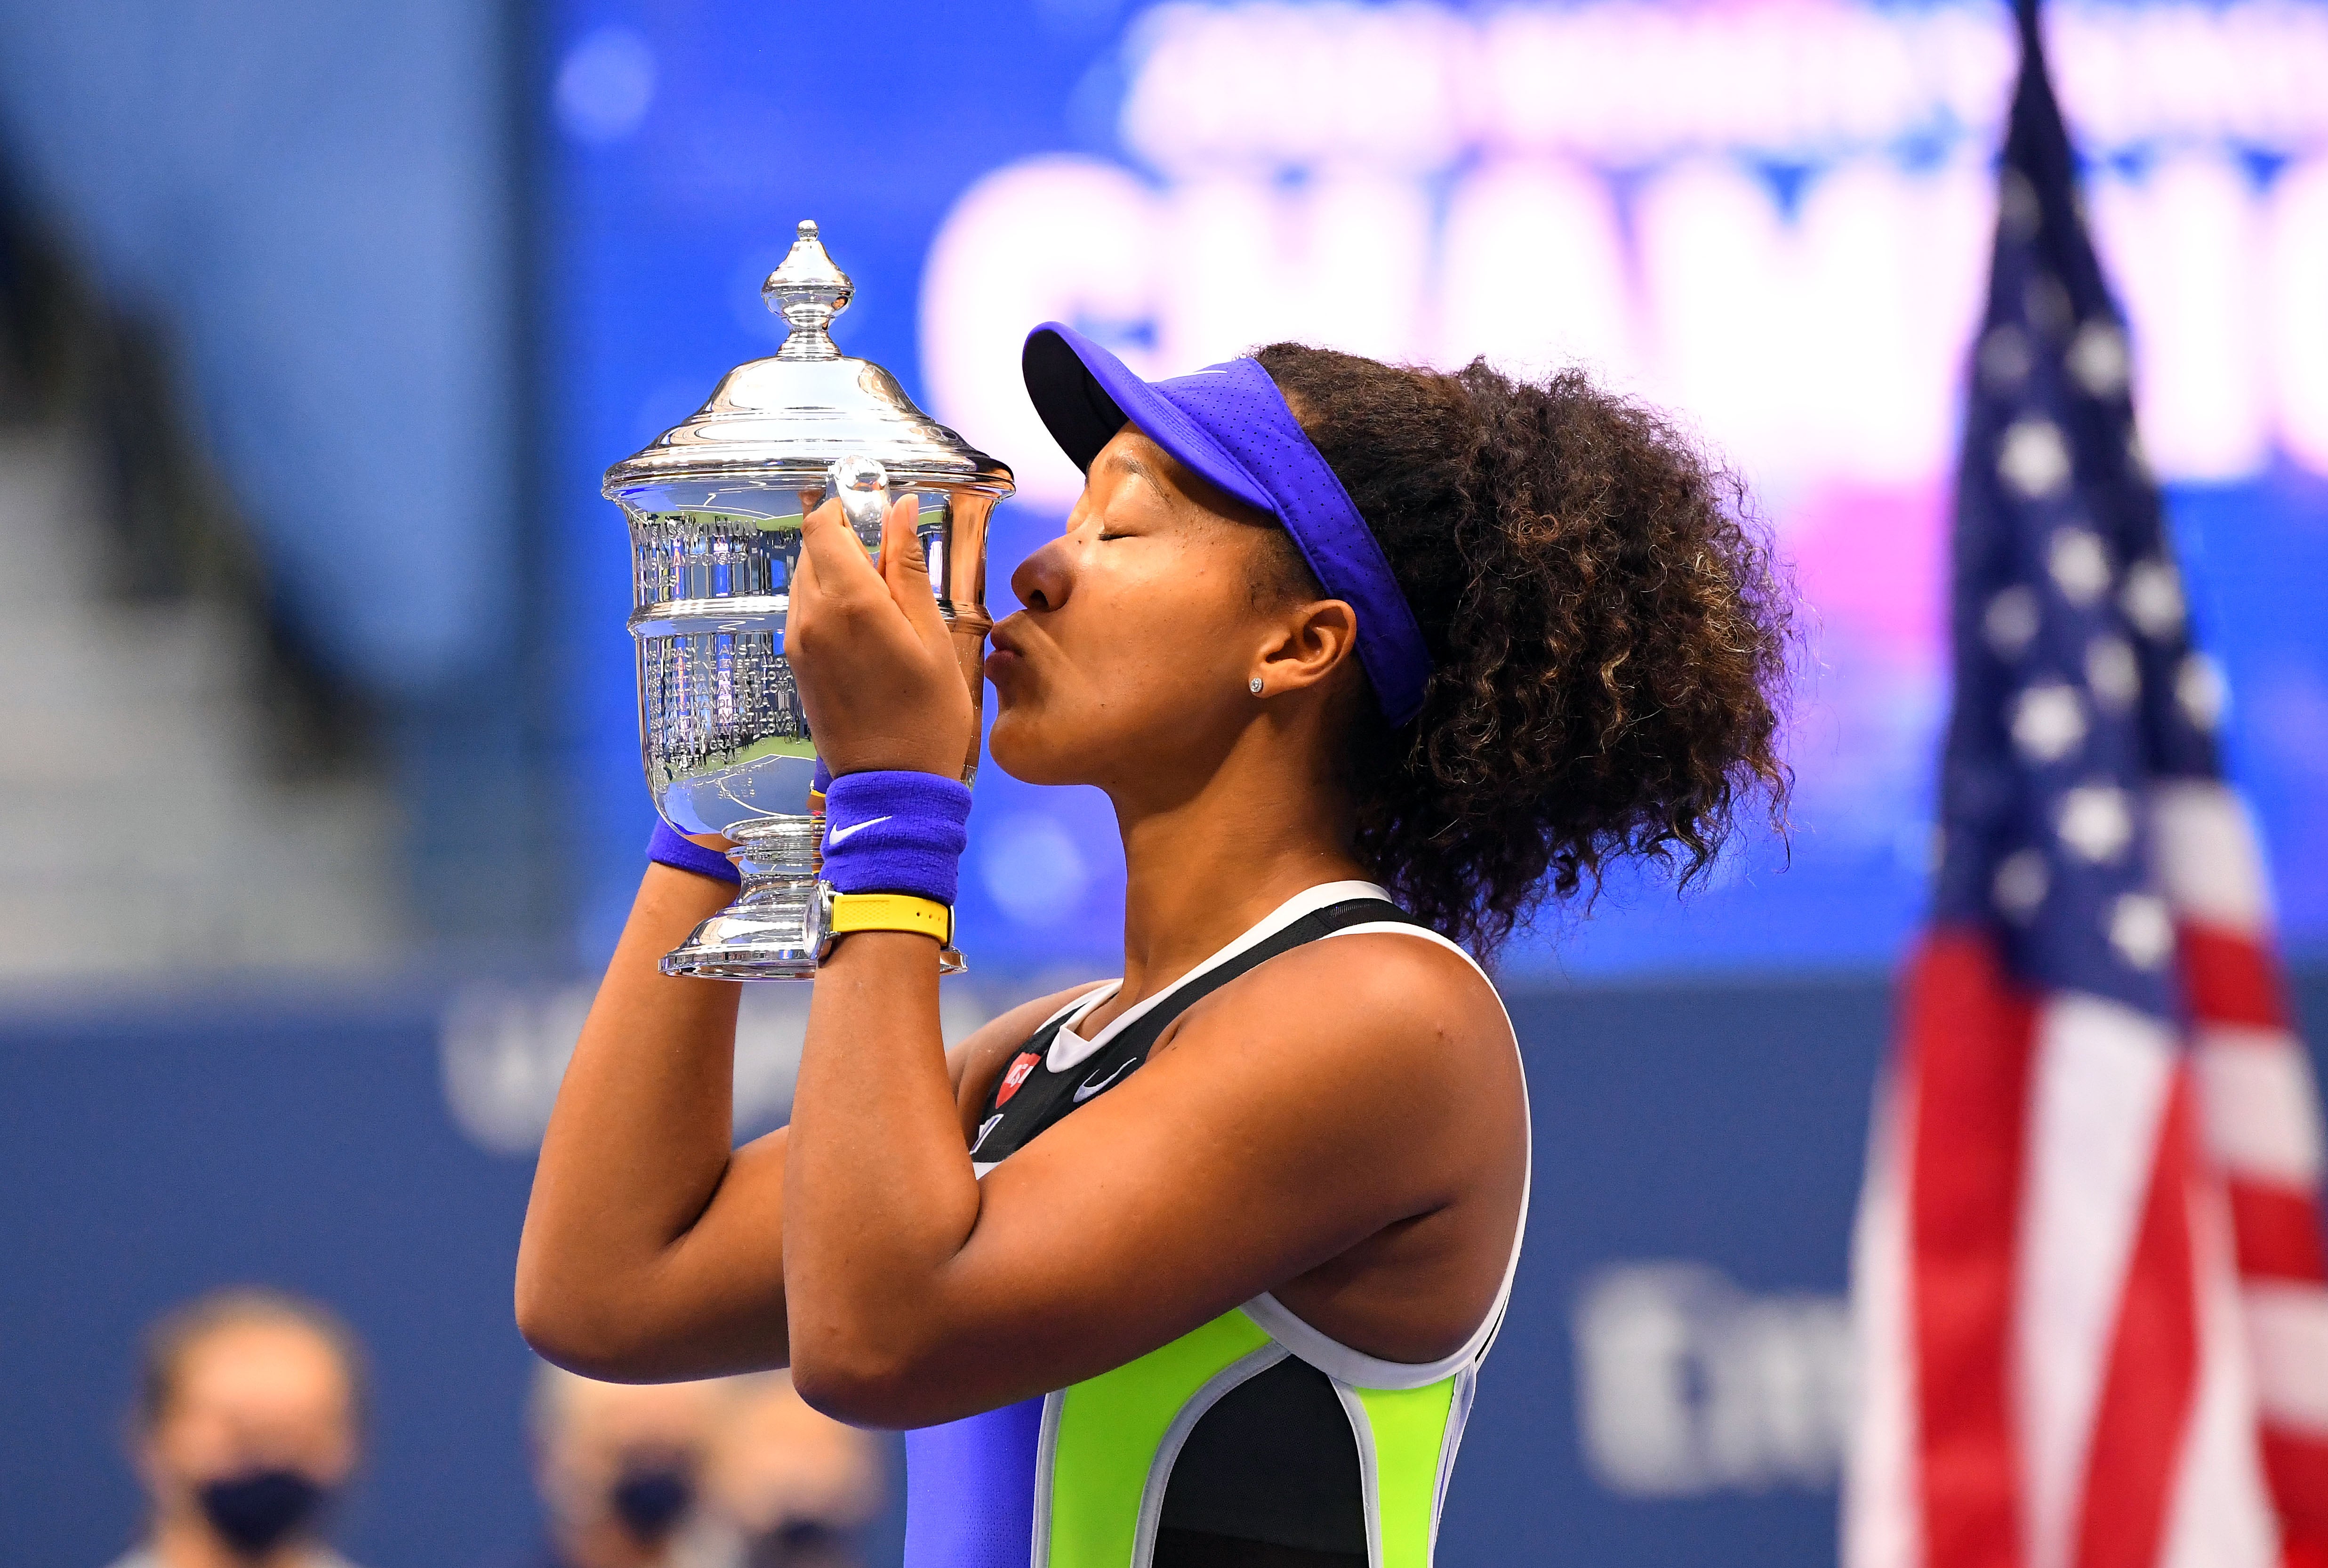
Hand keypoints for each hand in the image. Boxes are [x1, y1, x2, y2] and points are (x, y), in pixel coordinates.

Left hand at [788, 493, 975, 778]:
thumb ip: (909, 567)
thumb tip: (900, 508)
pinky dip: (829, 601)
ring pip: (806, 577)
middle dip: (848, 540)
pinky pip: (804, 609)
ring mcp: (797, 640)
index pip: (822, 524)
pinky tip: (866, 627)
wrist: (891, 785)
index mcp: (849, 602)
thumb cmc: (927, 716)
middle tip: (893, 563)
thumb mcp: (932, 636)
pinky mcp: (795, 661)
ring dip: (839, 571)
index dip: (848, 509)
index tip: (881, 516)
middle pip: (812, 547)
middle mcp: (811, 616)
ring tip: (885, 601)